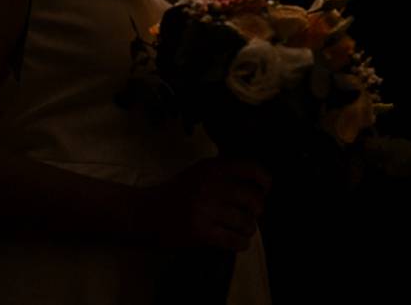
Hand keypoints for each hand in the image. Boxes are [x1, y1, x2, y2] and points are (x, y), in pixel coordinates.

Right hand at [138, 158, 270, 251]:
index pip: (250, 168)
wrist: (145, 214)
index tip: (266, 189)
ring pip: (246, 222)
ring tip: (243, 229)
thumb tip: (256, 183)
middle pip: (252, 198)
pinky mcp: (201, 232)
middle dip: (258, 210)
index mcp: (210, 168)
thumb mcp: (196, 172)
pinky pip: (234, 240)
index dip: (264, 180)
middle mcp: (209, 186)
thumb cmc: (174, 193)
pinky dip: (241, 243)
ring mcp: (205, 210)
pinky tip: (238, 242)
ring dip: (249, 229)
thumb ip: (222, 172)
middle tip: (252, 214)